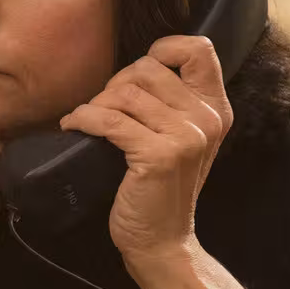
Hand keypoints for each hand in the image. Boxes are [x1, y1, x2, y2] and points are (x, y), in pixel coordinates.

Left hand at [57, 36, 231, 263]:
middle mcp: (207, 119)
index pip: (199, 50)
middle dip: (116, 83)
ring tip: (89, 121)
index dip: (163, 48)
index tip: (136, 74)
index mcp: (216, 109)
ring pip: (126, 92)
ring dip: (97, 103)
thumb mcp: (178, 139)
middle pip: (148, 68)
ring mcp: (186, 137)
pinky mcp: (160, 155)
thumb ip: (171, 102)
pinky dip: (83, 119)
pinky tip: (74, 127)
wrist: (162, 240)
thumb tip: (134, 67)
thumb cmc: (160, 187)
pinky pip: (108, 119)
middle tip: (104, 109)